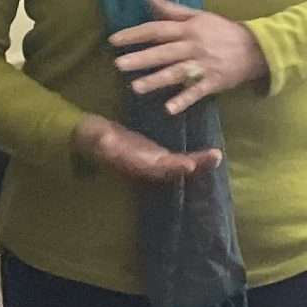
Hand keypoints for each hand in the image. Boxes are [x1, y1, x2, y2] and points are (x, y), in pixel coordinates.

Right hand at [73, 112, 224, 184]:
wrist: (89, 140)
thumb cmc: (91, 137)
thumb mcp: (94, 136)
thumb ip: (101, 139)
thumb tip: (106, 140)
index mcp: (134, 163)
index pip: (156, 167)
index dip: (173, 167)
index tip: (189, 165)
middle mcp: (146, 167)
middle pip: (173, 170)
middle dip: (194, 166)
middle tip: (215, 157)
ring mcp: (152, 162)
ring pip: (178, 166)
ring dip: (198, 164)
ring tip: (217, 156)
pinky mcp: (155, 156)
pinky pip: (177, 160)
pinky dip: (192, 159)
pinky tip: (208, 155)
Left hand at [111, 0, 268, 114]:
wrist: (255, 48)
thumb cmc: (222, 31)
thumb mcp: (199, 16)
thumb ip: (173, 10)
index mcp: (189, 29)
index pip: (157, 30)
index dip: (135, 34)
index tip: (114, 40)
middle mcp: (193, 46)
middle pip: (163, 52)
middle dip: (141, 59)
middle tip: (118, 65)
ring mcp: (203, 65)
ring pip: (176, 72)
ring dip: (156, 80)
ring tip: (136, 88)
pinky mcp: (213, 82)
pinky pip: (196, 91)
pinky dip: (183, 100)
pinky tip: (169, 108)